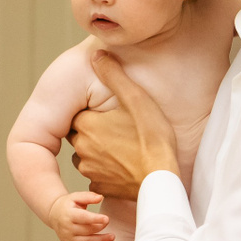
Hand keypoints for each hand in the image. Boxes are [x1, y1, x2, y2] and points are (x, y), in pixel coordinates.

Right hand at [47, 191, 111, 240]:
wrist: (54, 215)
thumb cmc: (67, 205)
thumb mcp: (75, 197)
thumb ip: (88, 196)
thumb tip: (100, 197)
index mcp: (68, 214)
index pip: (83, 218)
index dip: (95, 219)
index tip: (107, 219)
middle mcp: (67, 228)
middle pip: (87, 230)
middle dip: (100, 228)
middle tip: (109, 224)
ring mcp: (68, 238)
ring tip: (111, 237)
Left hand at [72, 54, 179, 196]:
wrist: (160, 180)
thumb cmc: (152, 140)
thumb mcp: (137, 99)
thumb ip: (114, 75)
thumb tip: (97, 55)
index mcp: (86, 125)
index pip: (79, 113)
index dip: (94, 112)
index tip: (112, 114)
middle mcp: (81, 148)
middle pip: (81, 133)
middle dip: (95, 130)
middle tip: (120, 128)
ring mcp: (89, 169)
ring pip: (87, 154)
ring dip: (98, 150)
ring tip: (124, 147)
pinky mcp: (100, 186)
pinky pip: (97, 174)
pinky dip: (107, 169)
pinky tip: (125, 164)